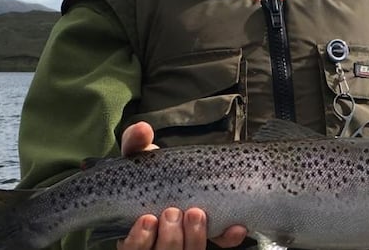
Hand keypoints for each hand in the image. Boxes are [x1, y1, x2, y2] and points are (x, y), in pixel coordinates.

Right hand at [116, 122, 247, 249]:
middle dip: (170, 238)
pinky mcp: (210, 236)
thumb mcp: (141, 153)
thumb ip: (136, 142)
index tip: (148, 219)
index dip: (139, 241)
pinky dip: (227, 237)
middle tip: (173, 212)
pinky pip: (220, 245)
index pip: (133, 248)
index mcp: (137, 228)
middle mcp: (159, 240)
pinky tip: (236, 226)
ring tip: (196, 213)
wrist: (183, 168)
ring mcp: (186, 239)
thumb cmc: (156, 167)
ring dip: (194, 237)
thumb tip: (142, 130)